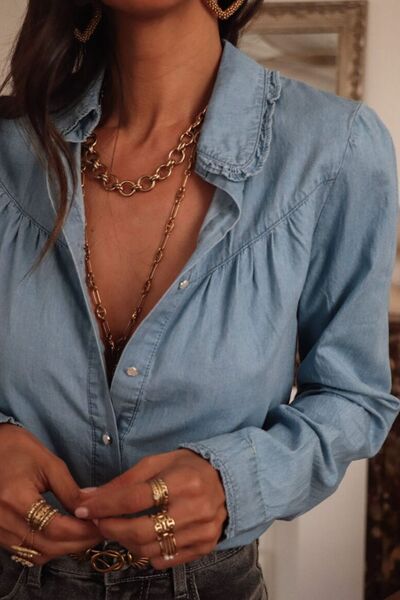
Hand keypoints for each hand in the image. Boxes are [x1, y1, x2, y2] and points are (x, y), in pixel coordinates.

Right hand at [0, 424, 103, 564]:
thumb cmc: (18, 449)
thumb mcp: (49, 464)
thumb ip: (70, 491)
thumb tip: (91, 509)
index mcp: (16, 499)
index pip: (55, 528)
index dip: (82, 530)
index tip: (101, 523)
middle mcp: (3, 520)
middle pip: (47, 547)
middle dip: (78, 543)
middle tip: (99, 532)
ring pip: (37, 554)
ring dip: (64, 549)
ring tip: (85, 535)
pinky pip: (26, 552)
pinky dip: (48, 549)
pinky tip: (64, 537)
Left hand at [73, 448, 227, 569]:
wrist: (227, 480)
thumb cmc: (187, 467)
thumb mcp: (157, 463)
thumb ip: (124, 481)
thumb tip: (88, 497)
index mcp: (184, 480)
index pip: (135, 498)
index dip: (105, 505)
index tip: (84, 508)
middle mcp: (196, 508)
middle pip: (141, 530)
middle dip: (111, 528)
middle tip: (97, 522)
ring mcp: (203, 530)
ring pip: (151, 549)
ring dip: (125, 541)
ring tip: (117, 528)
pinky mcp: (205, 546)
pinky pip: (166, 559)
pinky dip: (147, 552)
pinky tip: (142, 538)